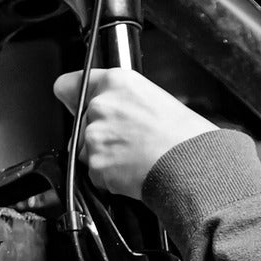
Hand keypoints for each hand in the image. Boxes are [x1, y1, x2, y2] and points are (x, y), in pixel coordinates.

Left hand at [52, 68, 217, 199]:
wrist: (192, 164)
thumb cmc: (185, 135)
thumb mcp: (155, 98)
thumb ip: (122, 99)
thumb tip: (107, 108)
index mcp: (116, 82)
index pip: (69, 85)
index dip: (73, 98)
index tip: (75, 103)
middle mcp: (100, 105)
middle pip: (79, 124)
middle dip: (98, 134)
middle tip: (128, 141)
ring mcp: (94, 136)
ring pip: (85, 150)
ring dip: (104, 157)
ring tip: (134, 157)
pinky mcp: (96, 165)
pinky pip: (95, 174)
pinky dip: (110, 177)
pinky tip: (133, 171)